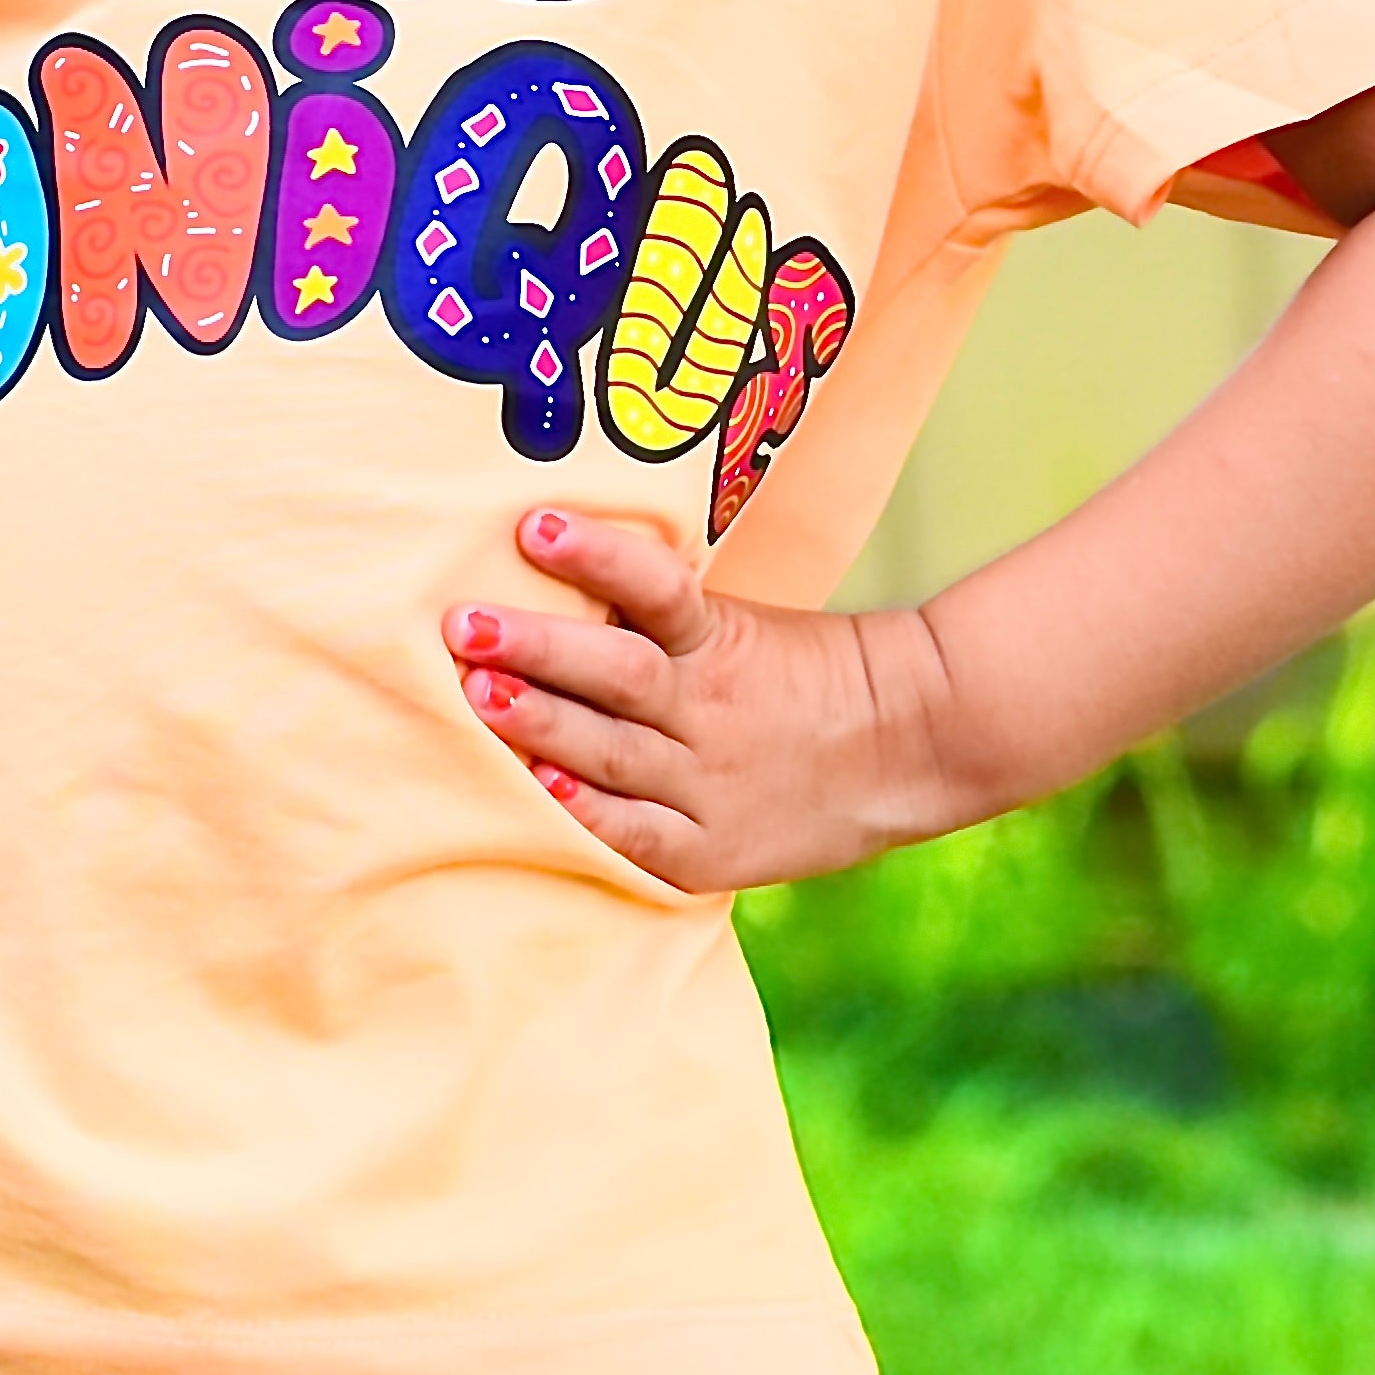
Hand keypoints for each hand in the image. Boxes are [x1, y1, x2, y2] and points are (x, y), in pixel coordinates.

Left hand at [443, 504, 957, 893]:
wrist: (910, 745)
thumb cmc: (801, 673)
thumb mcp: (738, 626)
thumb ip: (657, 619)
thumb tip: (542, 566)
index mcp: (718, 641)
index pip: (654, 587)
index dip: (596, 555)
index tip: (533, 525)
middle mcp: (710, 708)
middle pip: (617, 675)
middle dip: (536, 649)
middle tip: (464, 624)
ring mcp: (710, 783)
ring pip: (613, 752)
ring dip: (541, 724)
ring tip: (477, 696)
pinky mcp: (709, 850)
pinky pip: (638, 834)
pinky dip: (588, 815)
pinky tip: (539, 793)